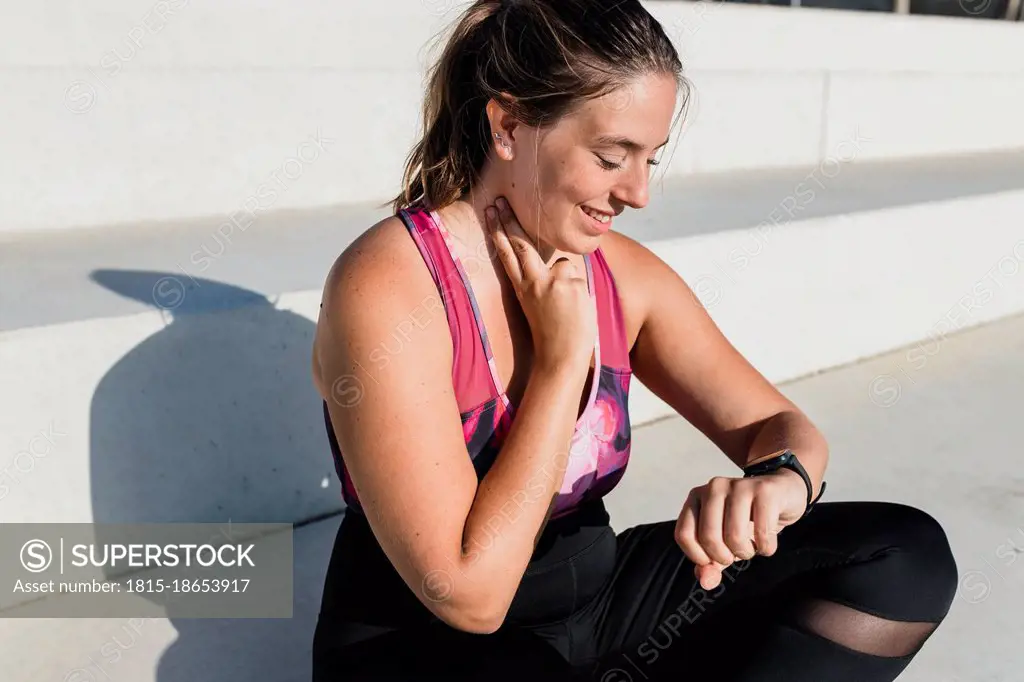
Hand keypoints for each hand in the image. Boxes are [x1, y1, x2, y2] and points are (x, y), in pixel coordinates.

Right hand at [487, 197, 596, 369]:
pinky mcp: (569, 283)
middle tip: (500, 200)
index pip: (506, 255)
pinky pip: (576, 276)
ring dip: (566, 280)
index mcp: (522, 290)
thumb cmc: (553, 335)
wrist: (561, 357)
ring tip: (565, 307)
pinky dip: (578, 290)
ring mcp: (551, 281)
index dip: (498, 233)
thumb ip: (543, 282)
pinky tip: (575, 309)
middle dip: (510, 221)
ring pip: (561, 263)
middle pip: (520, 244)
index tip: (492, 213)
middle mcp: (533, 282)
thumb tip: (558, 264)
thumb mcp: (539, 306)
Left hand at [674, 470, 807, 589]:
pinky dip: (767, 546)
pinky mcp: (765, 490)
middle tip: (737, 553)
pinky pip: (762, 532)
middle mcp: (714, 487)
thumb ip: (710, 564)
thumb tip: (706, 582)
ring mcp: (739, 486)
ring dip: (747, 552)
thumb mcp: (725, 543)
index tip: (715, 559)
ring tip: (753, 545)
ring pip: (734, 536)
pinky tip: (769, 539)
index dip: (699, 557)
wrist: (784, 493)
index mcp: (696, 497)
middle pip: (709, 537)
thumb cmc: (749, 520)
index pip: (683, 534)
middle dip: (725, 556)